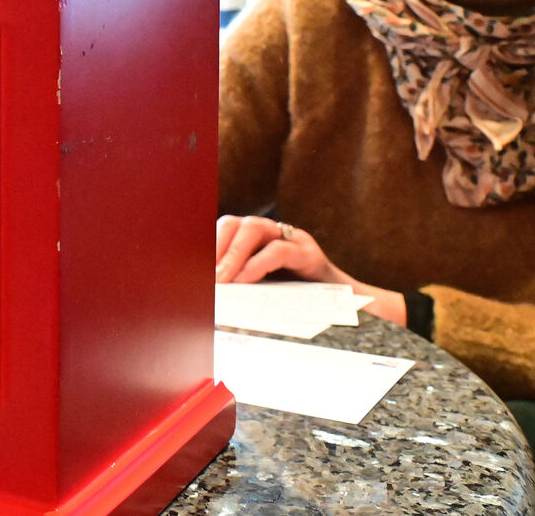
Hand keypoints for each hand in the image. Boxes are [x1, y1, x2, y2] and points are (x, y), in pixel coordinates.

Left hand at [215, 215, 406, 325]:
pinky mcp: (308, 252)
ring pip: (253, 228)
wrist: (346, 310)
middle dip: (216, 246)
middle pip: (234, 223)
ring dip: (232, 254)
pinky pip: (279, 250)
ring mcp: (290, 238)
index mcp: (253, 240)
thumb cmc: (296, 303)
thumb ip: (237, 291)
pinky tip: (246, 280)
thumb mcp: (260, 293)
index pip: (222, 229)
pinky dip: (258, 264)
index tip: (189, 267)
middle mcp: (270, 232)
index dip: (205, 244)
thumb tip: (207, 304)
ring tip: (222, 280)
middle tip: (206, 277)